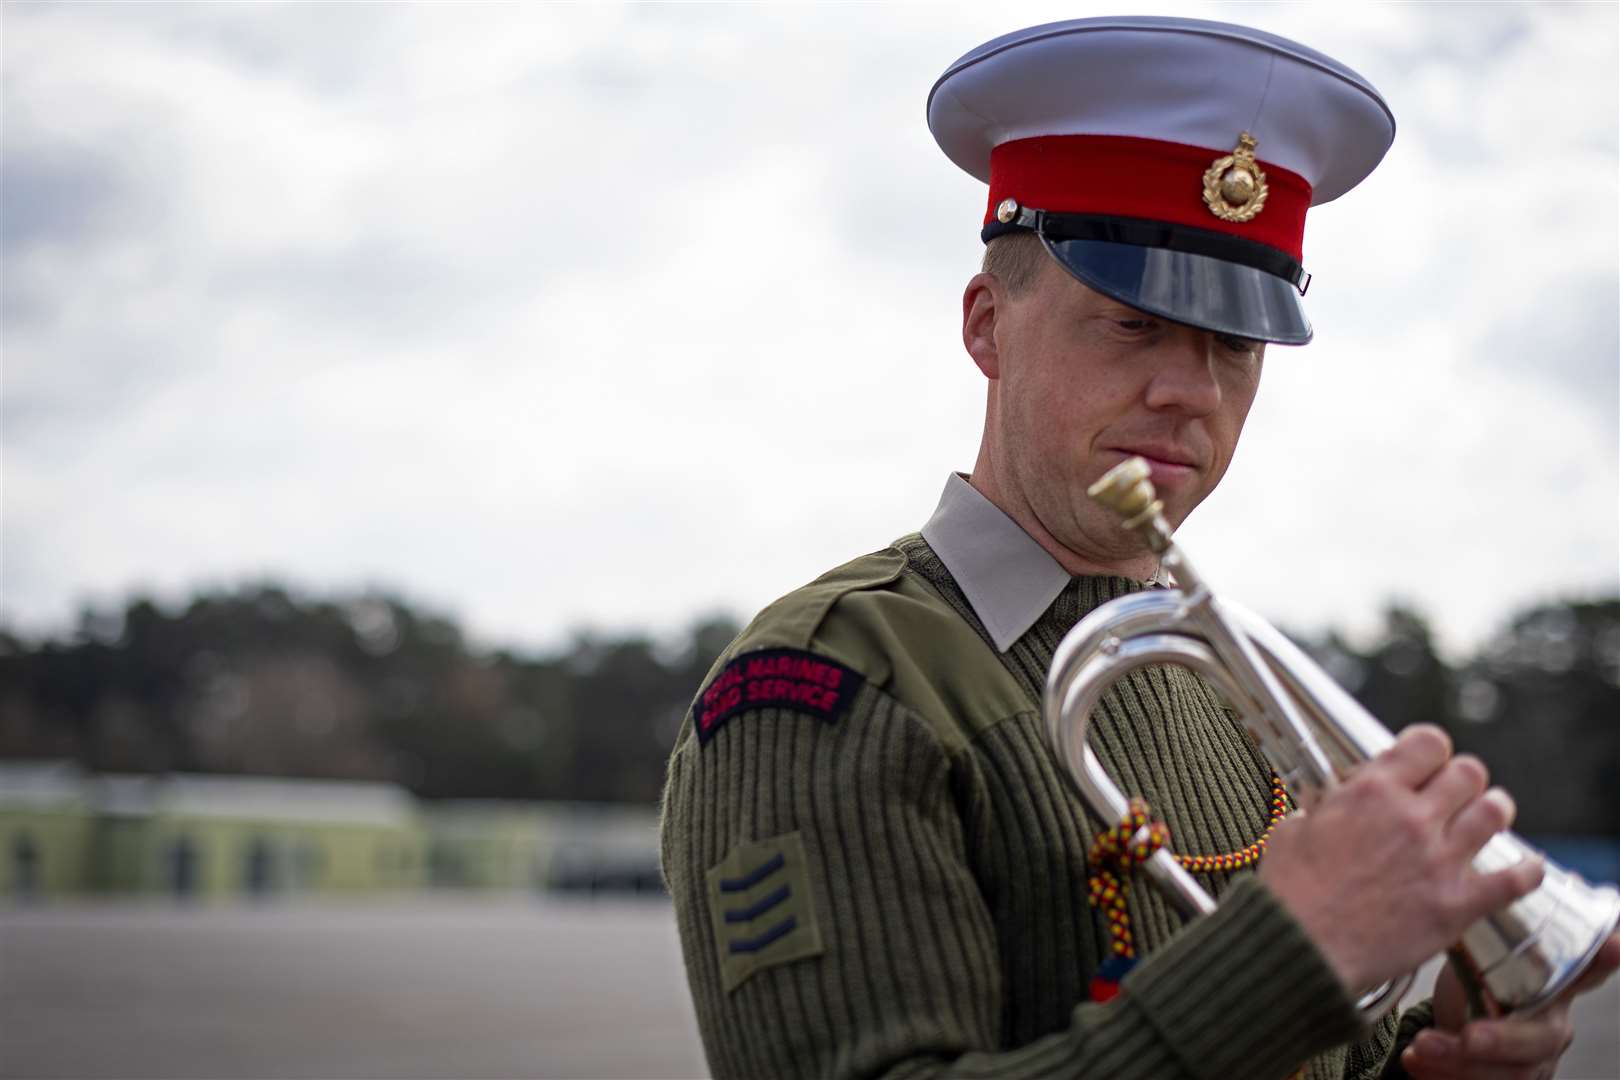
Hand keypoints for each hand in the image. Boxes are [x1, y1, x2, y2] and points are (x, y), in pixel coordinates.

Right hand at [1259, 724, 1543, 992]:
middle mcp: (1412, 818)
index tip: (1425, 760)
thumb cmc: (1290, 892)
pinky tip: (1528, 867)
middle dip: (1462, 778)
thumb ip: (1325, 807)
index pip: (1428, 743)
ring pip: (1494, 813)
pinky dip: (1526, 871)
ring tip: (1487, 815)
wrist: (1301, 948)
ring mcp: (1440, 861)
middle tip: (1454, 792)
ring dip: (1492, 810)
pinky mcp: (1456, 905)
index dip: (1429, 749)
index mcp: (1372, 792)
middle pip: (1469, 772)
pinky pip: (1514, 881)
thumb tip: (1334, 802)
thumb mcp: (1293, 828)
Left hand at [1401, 930, 1619, 1078]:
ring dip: (1462, 1062)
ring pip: (1513, 1072)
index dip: (1602, 959)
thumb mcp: (1480, 947)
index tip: (1614, 943)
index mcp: (1551, 983)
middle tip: (1468, 1037)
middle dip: (1503, 1040)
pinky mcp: (1509, 1078)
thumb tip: (1473, 869)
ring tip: (1422, 1048)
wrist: (1455, 1019)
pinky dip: (1443, 1076)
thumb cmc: (1477, 976)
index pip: (1585, 971)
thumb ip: (1483, 918)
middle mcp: (1551, 1022)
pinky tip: (1414, 1064)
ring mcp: (1534, 1057)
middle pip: (1541, 1038)